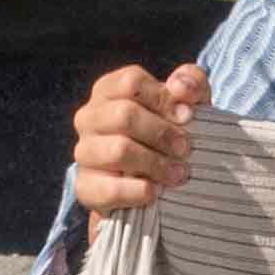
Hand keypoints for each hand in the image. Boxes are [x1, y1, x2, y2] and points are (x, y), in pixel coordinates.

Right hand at [64, 63, 199, 216]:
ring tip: (176, 174)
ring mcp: (84, 152)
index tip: (187, 117)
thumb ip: (190, 83)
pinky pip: (110, 189)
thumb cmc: (170, 134)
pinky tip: (155, 192)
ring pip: (118, 151)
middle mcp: (89, 117)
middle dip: (162, 134)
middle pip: (124, 115)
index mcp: (109, 90)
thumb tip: (180, 87)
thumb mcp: (187, 104)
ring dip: (155, 164)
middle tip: (185, 149)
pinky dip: (140, 192)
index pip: (131, 83)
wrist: (156, 186)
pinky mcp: (85, 187)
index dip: (163, 99)